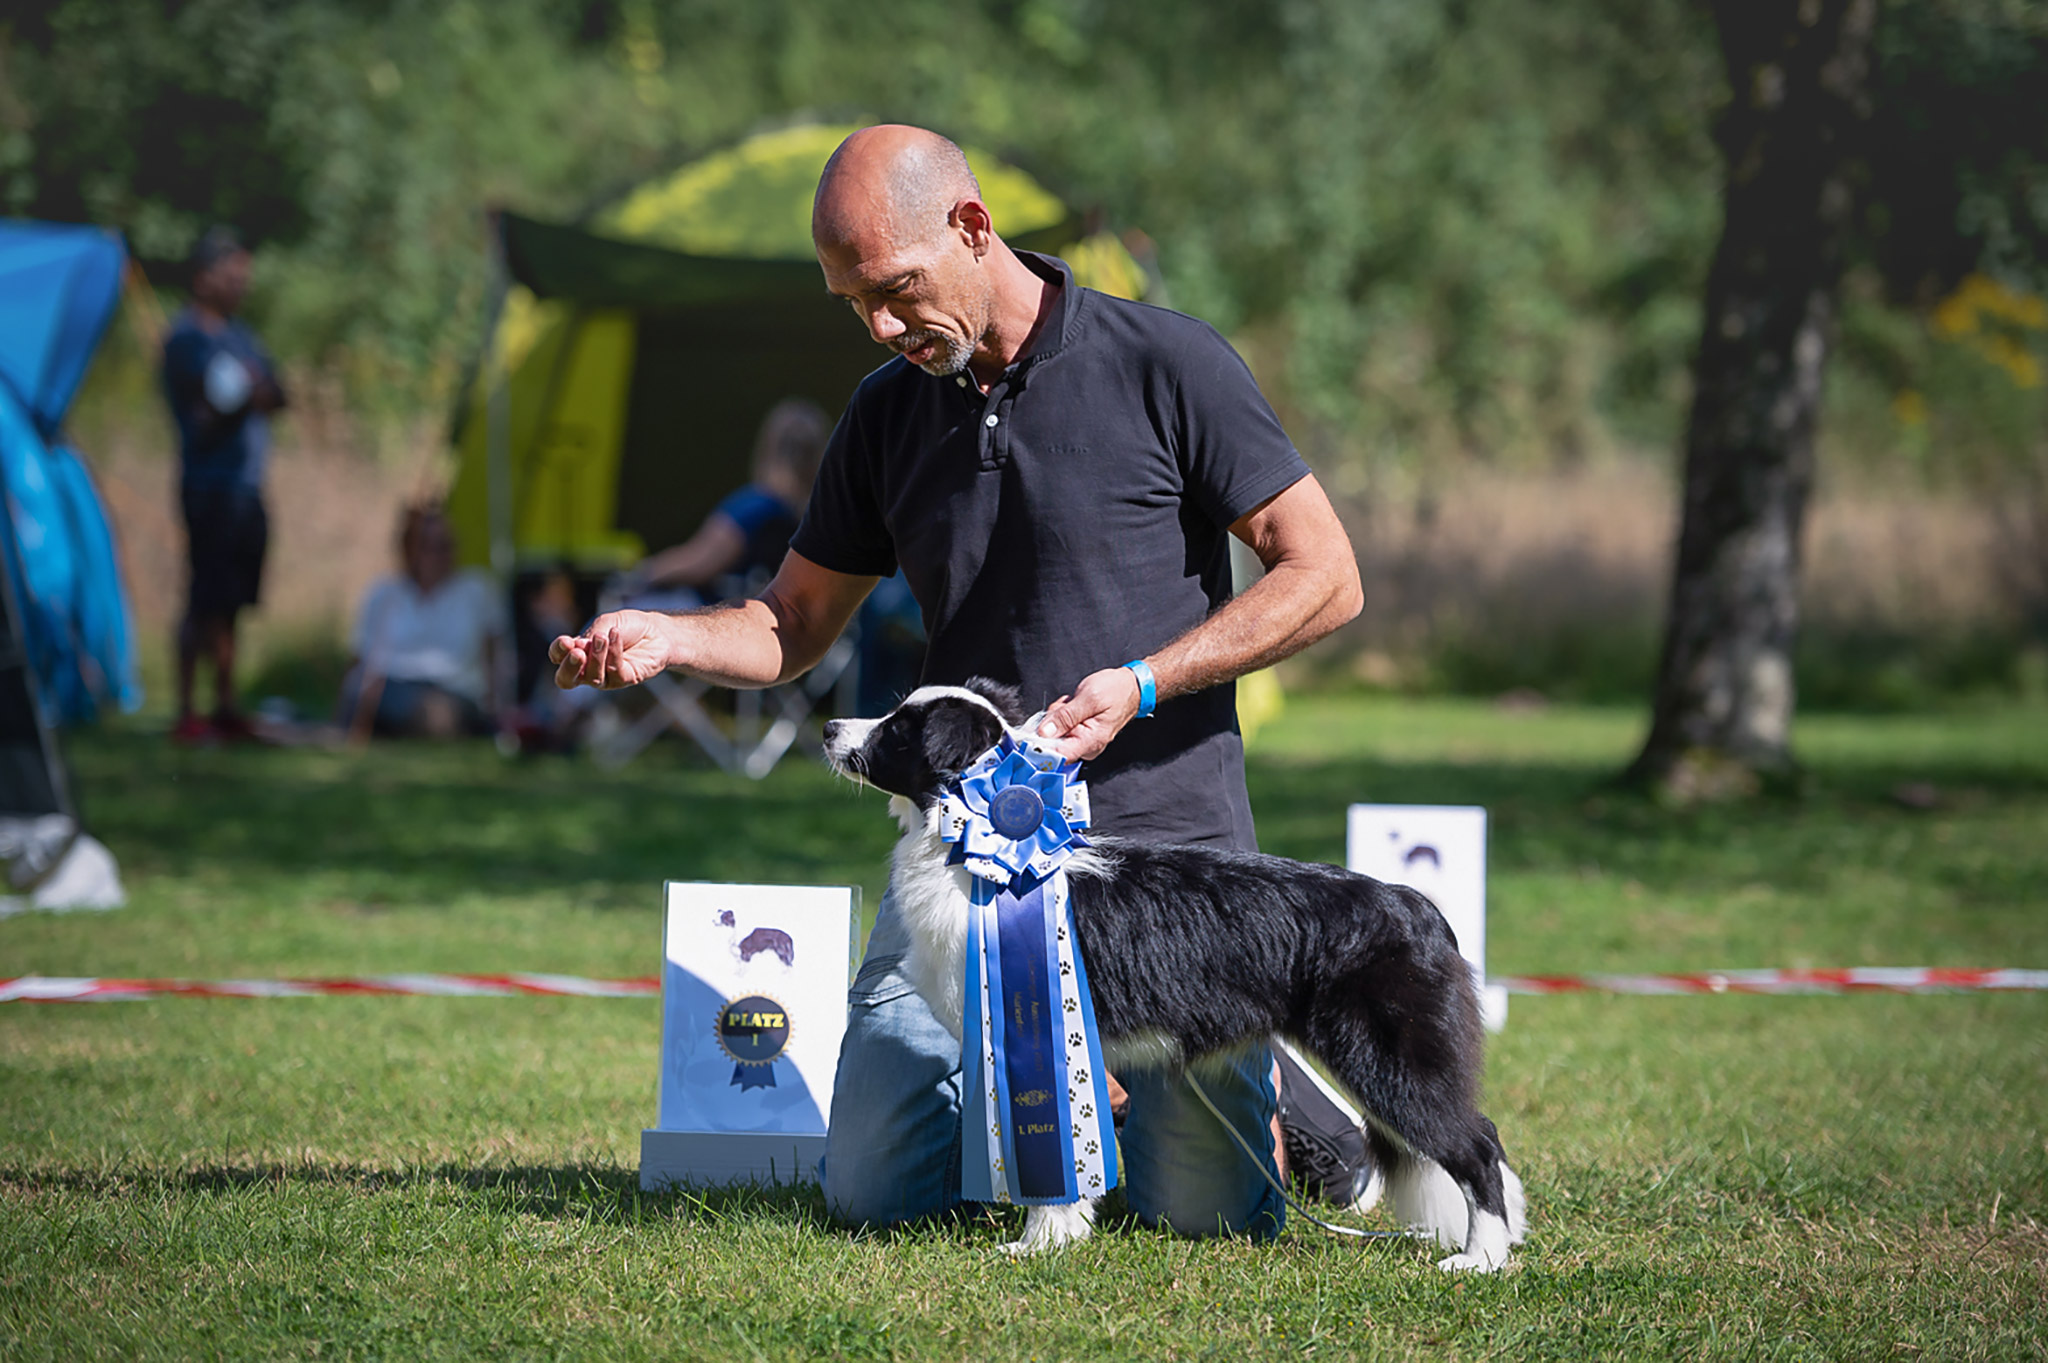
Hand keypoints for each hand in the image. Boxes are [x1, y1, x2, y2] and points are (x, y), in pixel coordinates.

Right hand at [549, 610, 674, 689]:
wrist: (657, 630)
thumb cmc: (629, 627)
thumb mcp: (605, 624)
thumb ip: (591, 636)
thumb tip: (578, 647)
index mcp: (578, 652)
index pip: (558, 657)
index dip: (557, 651)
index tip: (566, 640)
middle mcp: (588, 669)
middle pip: (566, 680)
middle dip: (569, 668)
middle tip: (577, 653)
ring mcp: (606, 677)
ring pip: (592, 677)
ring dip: (597, 656)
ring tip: (603, 636)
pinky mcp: (625, 679)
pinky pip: (614, 671)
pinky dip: (614, 652)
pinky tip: (616, 635)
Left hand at [1035, 665, 1142, 760]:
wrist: (1130, 686)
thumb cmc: (1115, 691)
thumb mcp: (1088, 698)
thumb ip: (1065, 716)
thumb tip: (1044, 733)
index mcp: (1090, 742)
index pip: (1058, 757)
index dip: (1041, 746)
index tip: (1034, 732)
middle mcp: (1086, 746)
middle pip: (1052, 743)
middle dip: (1052, 722)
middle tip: (1066, 706)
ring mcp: (1082, 741)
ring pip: (1053, 733)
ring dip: (1057, 715)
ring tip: (1073, 703)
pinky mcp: (1078, 734)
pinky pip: (1059, 727)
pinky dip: (1061, 714)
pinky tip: (1073, 706)